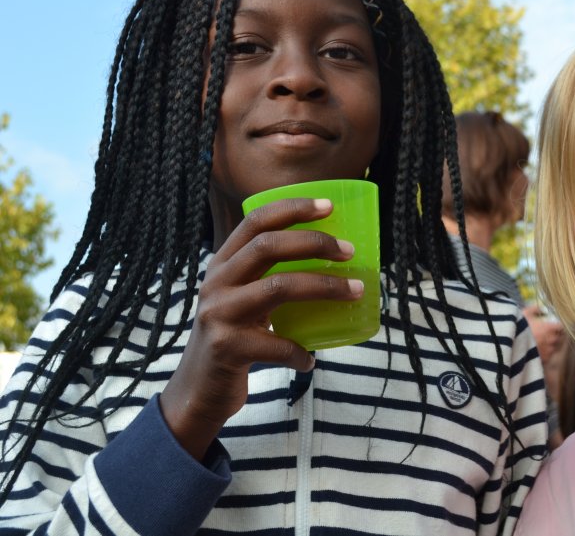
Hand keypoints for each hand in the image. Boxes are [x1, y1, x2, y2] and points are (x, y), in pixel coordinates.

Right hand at [160, 197, 359, 459]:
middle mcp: (216, 282)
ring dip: (324, 287)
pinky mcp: (226, 348)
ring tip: (355, 292)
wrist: (197, 391)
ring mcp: (218, 314)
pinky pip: (277, 344)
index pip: (255, 221)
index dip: (292, 209)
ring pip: (278, 287)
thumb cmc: (233, 338)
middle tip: (349, 250)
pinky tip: (309, 360)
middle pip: (267, 246)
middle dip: (314, 243)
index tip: (328, 206)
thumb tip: (334, 261)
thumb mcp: (242, 298)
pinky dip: (300, 352)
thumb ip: (269, 277)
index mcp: (222, 264)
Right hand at [522, 304, 564, 363]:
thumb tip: (541, 308)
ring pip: (554, 348)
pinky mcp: (542, 361)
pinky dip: (545, 354)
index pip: (560, 327)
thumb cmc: (517, 328)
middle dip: (555, 335)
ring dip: (550, 345)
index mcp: (549, 328)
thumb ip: (535, 309)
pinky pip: (547, 357)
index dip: (557, 325)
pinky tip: (538, 352)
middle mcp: (551, 340)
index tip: (554, 325)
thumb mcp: (525, 314)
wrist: (509, 344)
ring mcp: (547, 352)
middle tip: (548, 334)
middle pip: (559, 338)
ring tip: (542, 344)